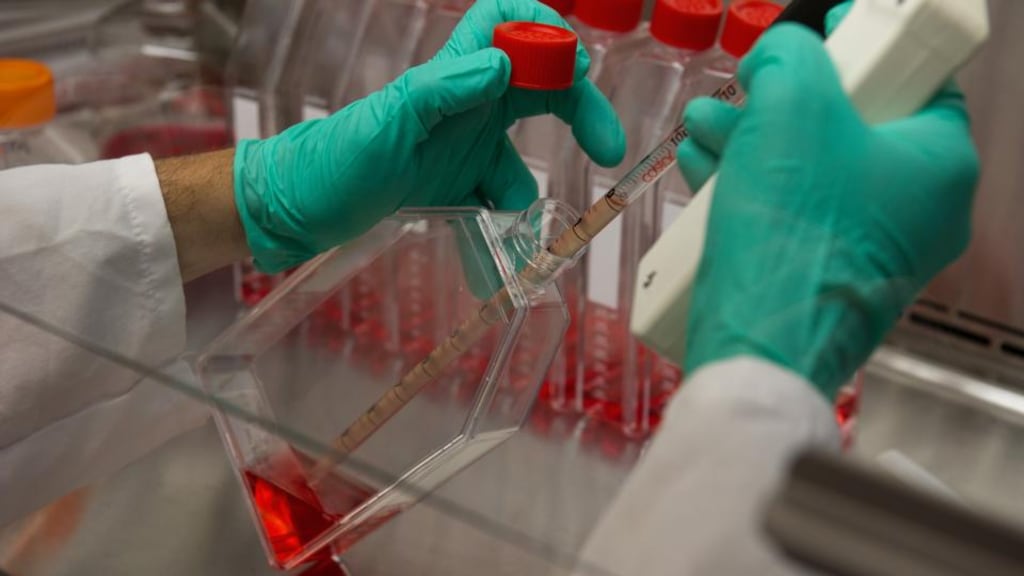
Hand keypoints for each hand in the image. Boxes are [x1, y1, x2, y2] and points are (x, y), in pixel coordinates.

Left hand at [234, 0, 625, 272]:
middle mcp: (463, 106)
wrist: (297, 211)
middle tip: (608, 151)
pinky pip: (492, 207)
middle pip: (538, 89)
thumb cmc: (333, 160)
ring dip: (526, 201)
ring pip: (519, 163)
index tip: (573, 67)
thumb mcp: (388, 125)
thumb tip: (503, 65)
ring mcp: (459, 149)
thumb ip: (443, 91)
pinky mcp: (451, 189)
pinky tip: (491, 267)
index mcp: (450, 77)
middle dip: (579, 112)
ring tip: (520, 245)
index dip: (543, 30)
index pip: (504, 23)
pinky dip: (498, 235)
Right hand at [676, 19, 979, 398]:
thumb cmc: (792, 234)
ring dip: (753, 139)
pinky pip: (792, 213)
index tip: (823, 33)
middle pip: (852, 123)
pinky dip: (751, 185)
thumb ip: (791, 58)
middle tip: (746, 84)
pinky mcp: (823, 276)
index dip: (864, 45)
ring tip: (704, 125)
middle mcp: (917, 211)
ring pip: (812, 169)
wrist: (760, 351)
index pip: (916, 78)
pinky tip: (704, 168)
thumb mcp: (790, 110)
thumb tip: (781, 56)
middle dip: (783, 98)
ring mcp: (871, 250)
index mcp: (939, 163)